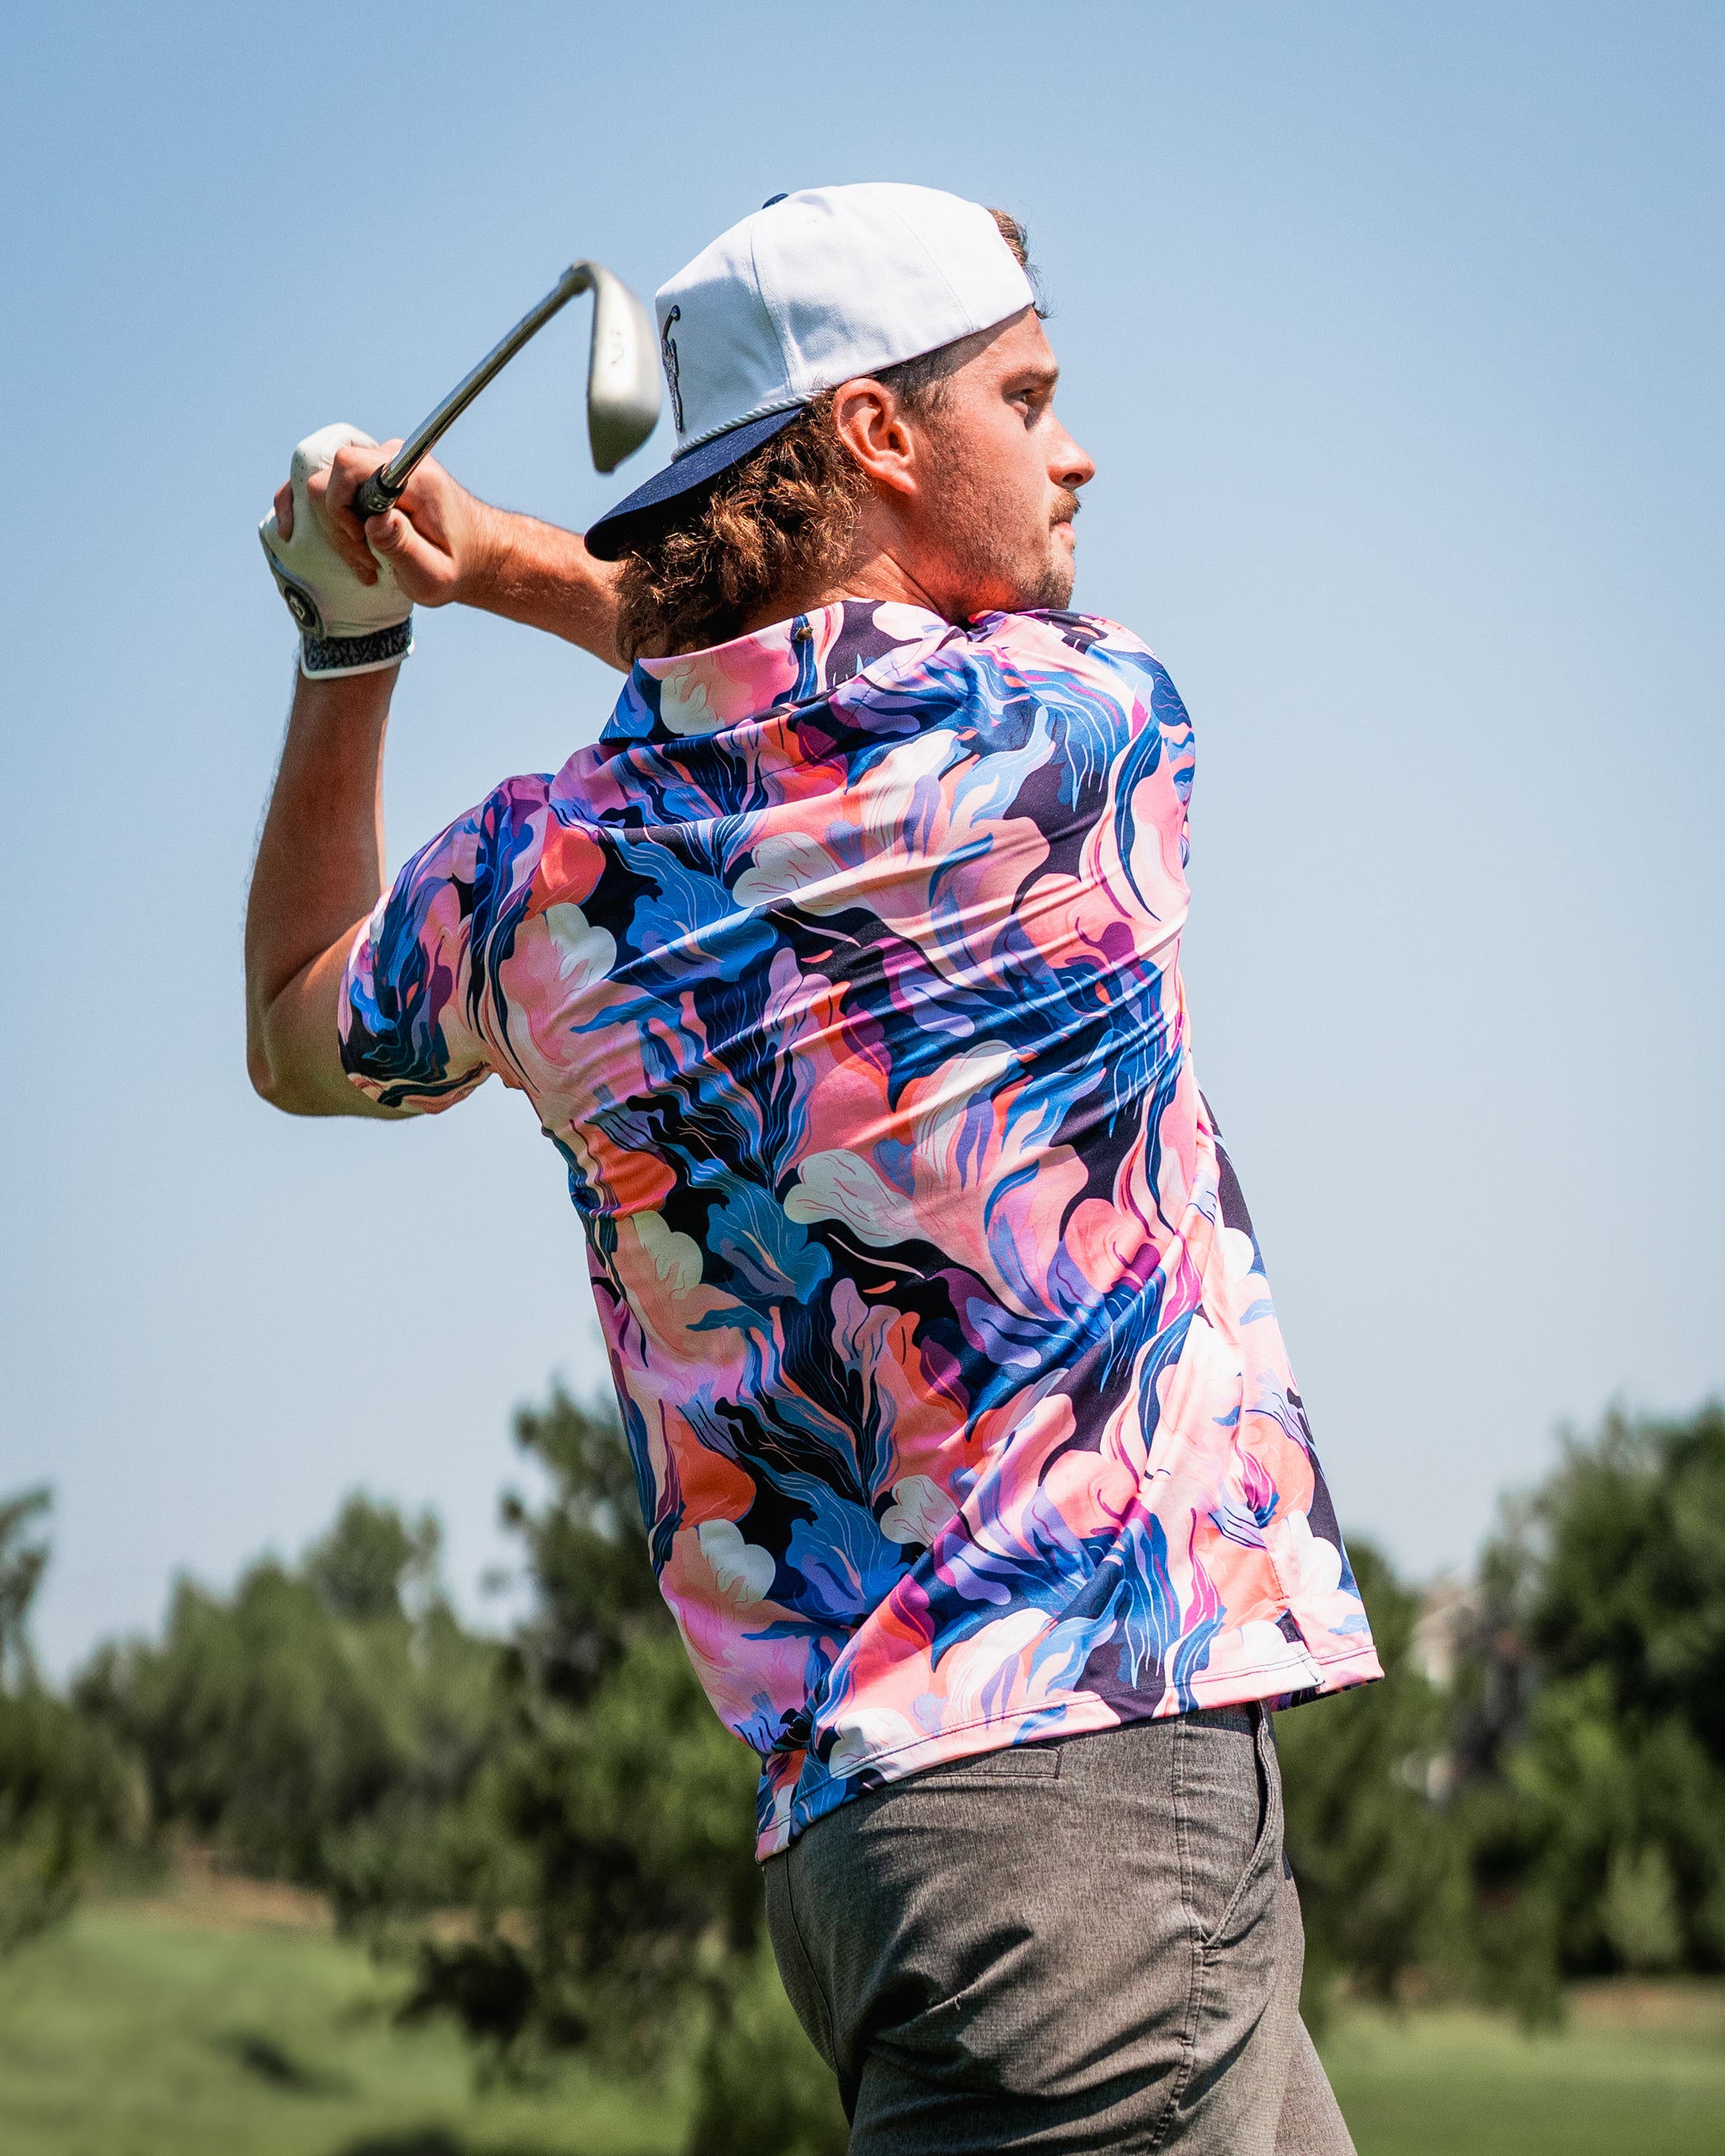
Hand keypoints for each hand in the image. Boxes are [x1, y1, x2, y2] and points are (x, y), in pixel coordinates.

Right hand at [275, 440, 504, 610]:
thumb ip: (404, 547)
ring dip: (337, 529)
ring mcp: (383, 463)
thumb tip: (375, 520)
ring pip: (328, 485)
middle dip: (337, 526)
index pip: (348, 467)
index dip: (340, 509)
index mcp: (414, 476)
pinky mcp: (375, 473)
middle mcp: (396, 459)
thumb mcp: (435, 572)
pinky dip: (333, 518)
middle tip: (366, 563)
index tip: (362, 543)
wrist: (476, 552)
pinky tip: (347, 545)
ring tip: (367, 562)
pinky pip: (335, 486)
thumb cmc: (457, 565)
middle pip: (330, 478)